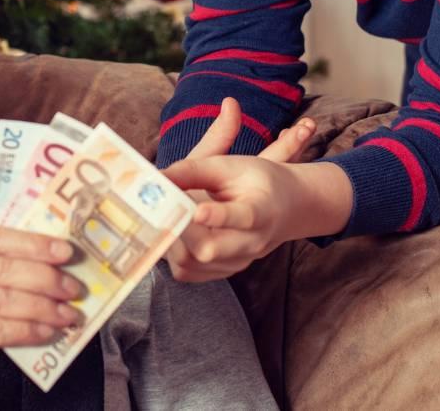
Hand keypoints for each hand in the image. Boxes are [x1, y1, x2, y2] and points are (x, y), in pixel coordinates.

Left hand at [163, 99, 348, 281]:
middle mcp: (252, 243)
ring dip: (171, 237)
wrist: (282, 209)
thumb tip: (156, 177)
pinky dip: (172, 251)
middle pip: (211, 249)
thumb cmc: (254, 182)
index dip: (220, 216)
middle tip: (163, 206)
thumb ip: (194, 170)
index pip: (245, 217)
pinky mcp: (221, 272)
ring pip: (191, 263)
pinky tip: (175, 230)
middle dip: (179, 228)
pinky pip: (186, 271)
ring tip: (171, 214)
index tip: (197, 210)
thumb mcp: (230, 167)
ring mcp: (237, 262)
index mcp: (263, 210)